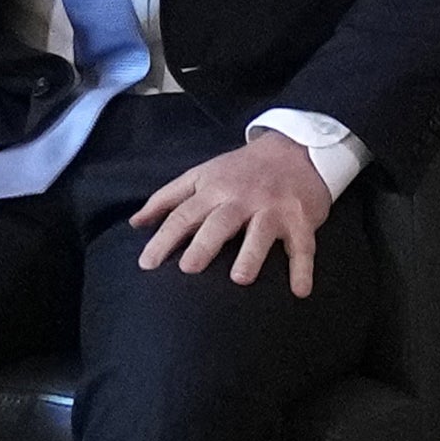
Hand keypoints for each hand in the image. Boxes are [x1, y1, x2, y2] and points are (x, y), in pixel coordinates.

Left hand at [129, 133, 332, 297]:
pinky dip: (303, 269)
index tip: (147, 264)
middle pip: (220, 222)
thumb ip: (168, 198)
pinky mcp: (301, 219)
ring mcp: (273, 208)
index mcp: (214, 188)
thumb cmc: (240, 169)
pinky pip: (303, 246)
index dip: (164, 239)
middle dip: (203, 245)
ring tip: (239, 279)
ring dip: (251, 255)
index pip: (183, 214)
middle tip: (187, 269)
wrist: (296, 148)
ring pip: (261, 232)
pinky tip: (299, 292)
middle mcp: (242, 198)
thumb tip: (135, 223)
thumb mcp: (201, 175)